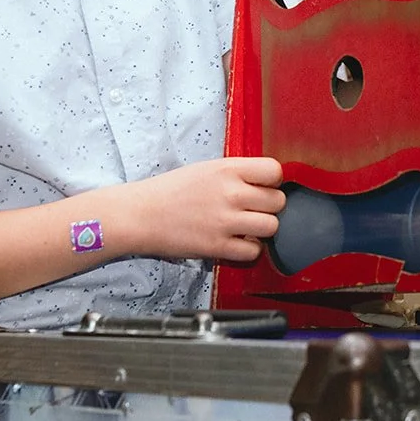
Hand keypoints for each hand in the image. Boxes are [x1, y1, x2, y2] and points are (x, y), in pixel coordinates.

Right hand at [127, 157, 284, 262]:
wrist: (141, 214)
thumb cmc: (172, 190)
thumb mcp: (207, 169)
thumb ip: (237, 173)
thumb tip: (266, 182)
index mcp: (228, 169)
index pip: (274, 171)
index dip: (273, 181)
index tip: (264, 187)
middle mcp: (231, 193)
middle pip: (278, 201)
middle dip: (269, 206)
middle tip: (253, 209)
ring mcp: (225, 221)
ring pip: (271, 227)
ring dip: (262, 229)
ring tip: (246, 227)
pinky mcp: (217, 246)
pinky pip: (254, 251)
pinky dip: (249, 250)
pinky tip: (236, 242)